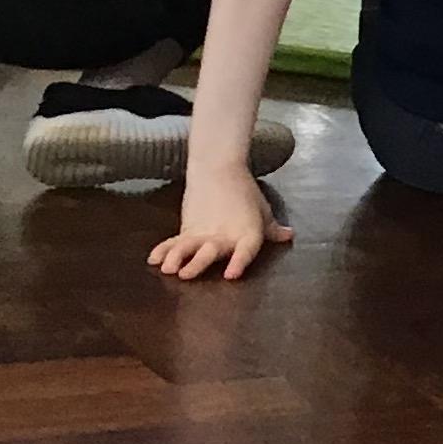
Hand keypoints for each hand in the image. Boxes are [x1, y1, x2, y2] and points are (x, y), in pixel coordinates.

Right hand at [148, 169, 291, 283]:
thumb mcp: (262, 211)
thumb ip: (272, 229)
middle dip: (198, 263)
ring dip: (177, 257)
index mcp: (247, 233)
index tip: (230, 275)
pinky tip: (153, 260)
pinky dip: (163, 250)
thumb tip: (289, 236)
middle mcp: (224, 235)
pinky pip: (174, 242)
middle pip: (211, 251)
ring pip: (188, 247)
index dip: (238, 262)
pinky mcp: (188, 228)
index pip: (245, 250)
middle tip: (186, 275)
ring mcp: (203, 232)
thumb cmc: (245, 192)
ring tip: (167, 269)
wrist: (219, 168)